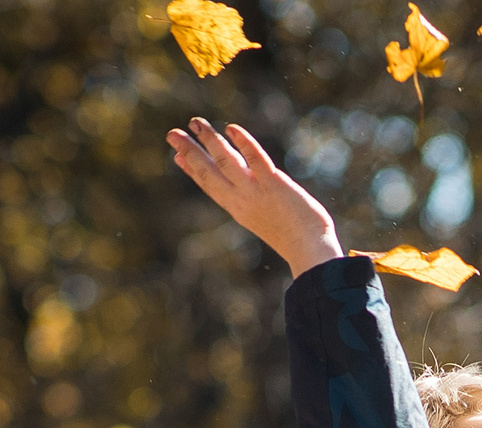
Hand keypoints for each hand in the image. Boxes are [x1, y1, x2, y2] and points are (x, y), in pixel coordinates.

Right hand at [168, 118, 343, 275]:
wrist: (310, 252)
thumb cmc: (298, 239)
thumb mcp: (268, 219)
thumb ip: (257, 202)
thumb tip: (255, 189)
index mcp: (238, 209)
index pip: (210, 186)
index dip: (192, 170)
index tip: (177, 157)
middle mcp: (241, 200)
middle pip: (208, 172)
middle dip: (189, 152)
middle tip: (171, 134)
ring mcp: (255, 191)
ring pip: (226, 161)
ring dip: (209, 140)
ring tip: (196, 123)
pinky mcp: (274, 184)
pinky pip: (255, 159)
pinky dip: (243, 143)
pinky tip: (232, 129)